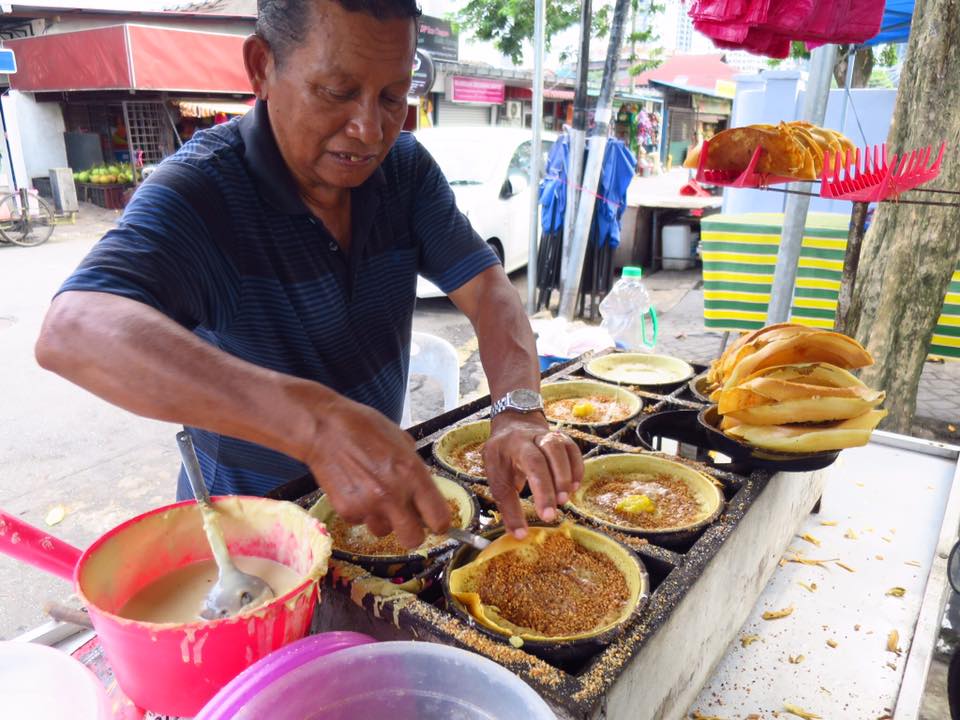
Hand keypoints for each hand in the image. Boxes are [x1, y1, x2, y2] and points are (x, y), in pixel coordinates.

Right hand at [302, 396, 450, 547]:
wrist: (325, 429)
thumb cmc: (365, 428)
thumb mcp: (402, 441)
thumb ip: (415, 470)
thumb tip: (424, 494)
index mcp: (413, 474)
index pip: (439, 518)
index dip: (439, 523)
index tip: (434, 521)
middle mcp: (393, 495)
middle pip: (413, 539)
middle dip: (412, 532)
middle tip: (406, 518)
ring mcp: (368, 506)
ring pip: (383, 531)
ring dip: (382, 519)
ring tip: (372, 494)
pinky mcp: (346, 512)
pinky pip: (360, 522)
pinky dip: (359, 511)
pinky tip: (354, 489)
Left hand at [482, 412, 583, 538]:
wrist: (514, 424)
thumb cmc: (504, 457)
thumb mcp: (497, 478)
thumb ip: (507, 506)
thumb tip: (519, 536)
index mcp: (509, 447)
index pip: (525, 467)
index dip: (533, 494)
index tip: (538, 521)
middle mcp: (529, 437)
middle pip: (542, 457)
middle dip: (548, 487)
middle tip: (551, 514)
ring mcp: (547, 435)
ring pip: (560, 449)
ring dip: (564, 476)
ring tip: (564, 500)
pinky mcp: (562, 438)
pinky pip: (574, 451)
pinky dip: (576, 469)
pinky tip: (574, 488)